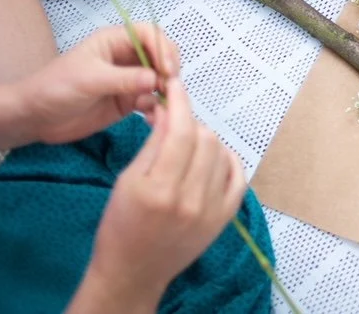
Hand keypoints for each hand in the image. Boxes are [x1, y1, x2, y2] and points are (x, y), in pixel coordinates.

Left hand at [11, 24, 177, 146]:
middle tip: (169, 88)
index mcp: (115, 41)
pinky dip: (157, 107)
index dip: (163, 48)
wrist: (35, 117)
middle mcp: (126, 57)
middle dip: (169, 69)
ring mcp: (129, 80)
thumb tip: (156, 79)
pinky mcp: (128, 101)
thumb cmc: (56, 88)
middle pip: (161, 55)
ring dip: (166, 90)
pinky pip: (152, 100)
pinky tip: (152, 117)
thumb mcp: (89, 79)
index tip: (168, 69)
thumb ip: (124, 79)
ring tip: (161, 105)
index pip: (150, 34)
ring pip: (160, 79)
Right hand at [82, 77, 248, 308]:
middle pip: (205, 138)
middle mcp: (190, 200)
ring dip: (206, 139)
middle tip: (174, 123)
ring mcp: (211, 211)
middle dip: (190, 122)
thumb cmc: (120, 226)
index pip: (181, 130)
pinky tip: (212, 158)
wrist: (133, 271)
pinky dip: (227, 160)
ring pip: (221, 153)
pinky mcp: (224, 219)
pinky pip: (238, 177)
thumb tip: (170, 110)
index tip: (175, 87)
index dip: (180, 102)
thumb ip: (152, 144)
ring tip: (188, 144)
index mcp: (159, 189)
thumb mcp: (126, 180)